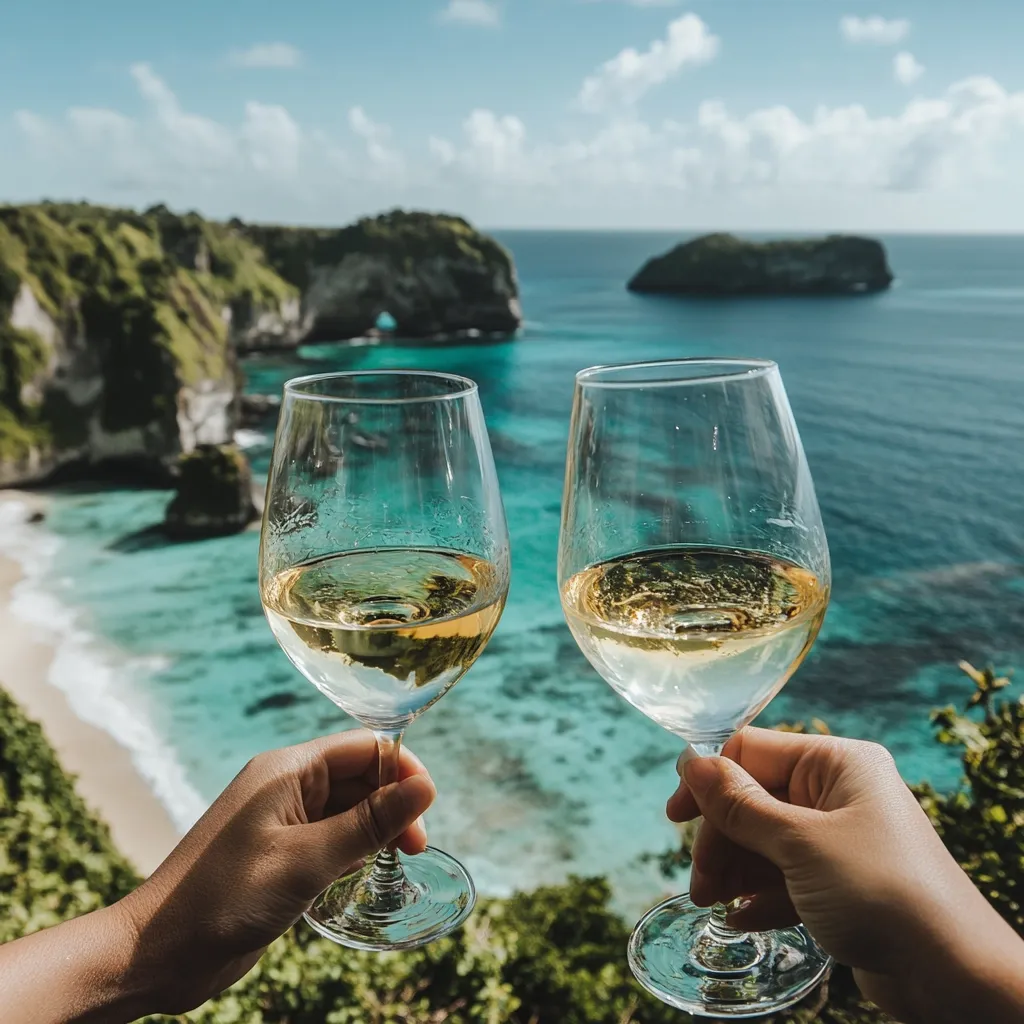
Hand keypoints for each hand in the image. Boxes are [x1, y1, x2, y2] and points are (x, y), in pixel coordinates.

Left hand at [120, 730, 434, 1014]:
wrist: (158, 955)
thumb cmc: (225, 900)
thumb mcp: (307, 861)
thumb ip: (369, 823)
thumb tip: (426, 787)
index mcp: (286, 770)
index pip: (363, 747)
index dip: (401, 769)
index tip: (425, 810)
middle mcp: (285, 787)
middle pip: (359, 776)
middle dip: (393, 804)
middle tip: (412, 848)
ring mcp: (281, 820)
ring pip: (347, 808)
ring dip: (375, 830)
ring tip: (393, 862)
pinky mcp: (279, 853)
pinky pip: (330, 837)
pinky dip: (352, 850)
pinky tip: (359, 876)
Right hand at [667, 728, 1023, 1023]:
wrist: (953, 975)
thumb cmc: (883, 892)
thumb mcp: (799, 843)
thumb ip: (739, 804)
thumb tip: (688, 761)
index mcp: (837, 763)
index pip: (753, 751)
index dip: (710, 780)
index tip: (675, 816)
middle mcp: (838, 793)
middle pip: (754, 799)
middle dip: (722, 839)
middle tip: (699, 881)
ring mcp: (840, 839)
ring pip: (765, 841)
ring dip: (734, 870)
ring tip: (711, 903)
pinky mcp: (841, 883)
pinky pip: (786, 876)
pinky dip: (761, 895)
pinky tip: (742, 918)